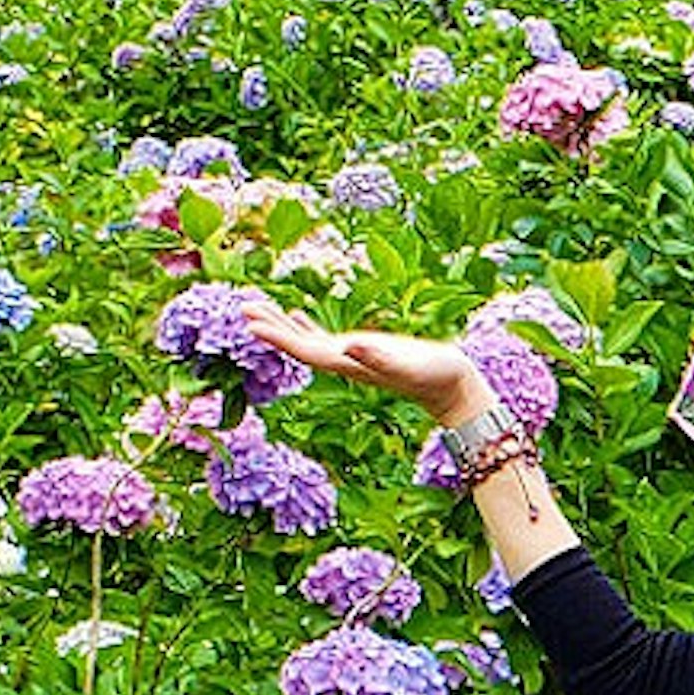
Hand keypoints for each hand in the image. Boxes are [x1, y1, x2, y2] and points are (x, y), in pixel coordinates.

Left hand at [242, 300, 491, 431]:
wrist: (450, 387)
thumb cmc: (433, 375)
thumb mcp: (406, 363)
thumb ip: (377, 357)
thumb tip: (350, 346)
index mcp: (347, 364)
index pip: (304, 350)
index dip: (277, 337)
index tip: (250, 324)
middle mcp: (342, 362)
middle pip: (297, 345)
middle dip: (269, 327)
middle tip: (242, 307)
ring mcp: (349, 357)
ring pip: (306, 339)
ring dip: (281, 324)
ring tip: (257, 307)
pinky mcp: (360, 351)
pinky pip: (325, 337)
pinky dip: (306, 325)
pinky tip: (295, 315)